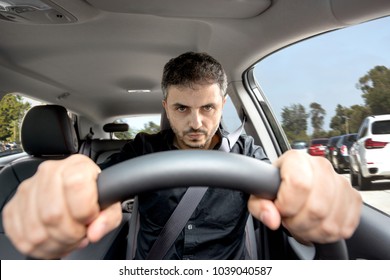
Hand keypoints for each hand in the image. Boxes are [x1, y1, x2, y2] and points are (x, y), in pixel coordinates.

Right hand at [2, 154, 121, 258]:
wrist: (73, 192)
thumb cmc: (93, 198)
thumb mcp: (111, 205)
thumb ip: (109, 217)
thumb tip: (95, 231)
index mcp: (77, 166)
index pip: (75, 185)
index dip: (85, 211)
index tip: (90, 218)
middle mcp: (49, 173)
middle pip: (53, 213)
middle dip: (71, 234)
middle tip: (80, 234)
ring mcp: (28, 189)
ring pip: (36, 230)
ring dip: (56, 244)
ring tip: (68, 240)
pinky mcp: (13, 207)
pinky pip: (21, 237)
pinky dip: (40, 248)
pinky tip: (54, 241)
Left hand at [248, 149, 361, 243]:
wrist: (294, 182)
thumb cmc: (276, 187)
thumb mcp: (258, 194)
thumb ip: (259, 206)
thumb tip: (272, 218)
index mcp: (296, 159)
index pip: (299, 184)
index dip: (287, 205)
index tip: (280, 209)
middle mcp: (322, 167)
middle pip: (316, 208)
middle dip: (297, 223)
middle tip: (288, 219)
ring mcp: (341, 182)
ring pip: (330, 222)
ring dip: (311, 231)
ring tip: (300, 222)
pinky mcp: (354, 199)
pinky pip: (344, 228)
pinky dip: (326, 234)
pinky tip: (314, 225)